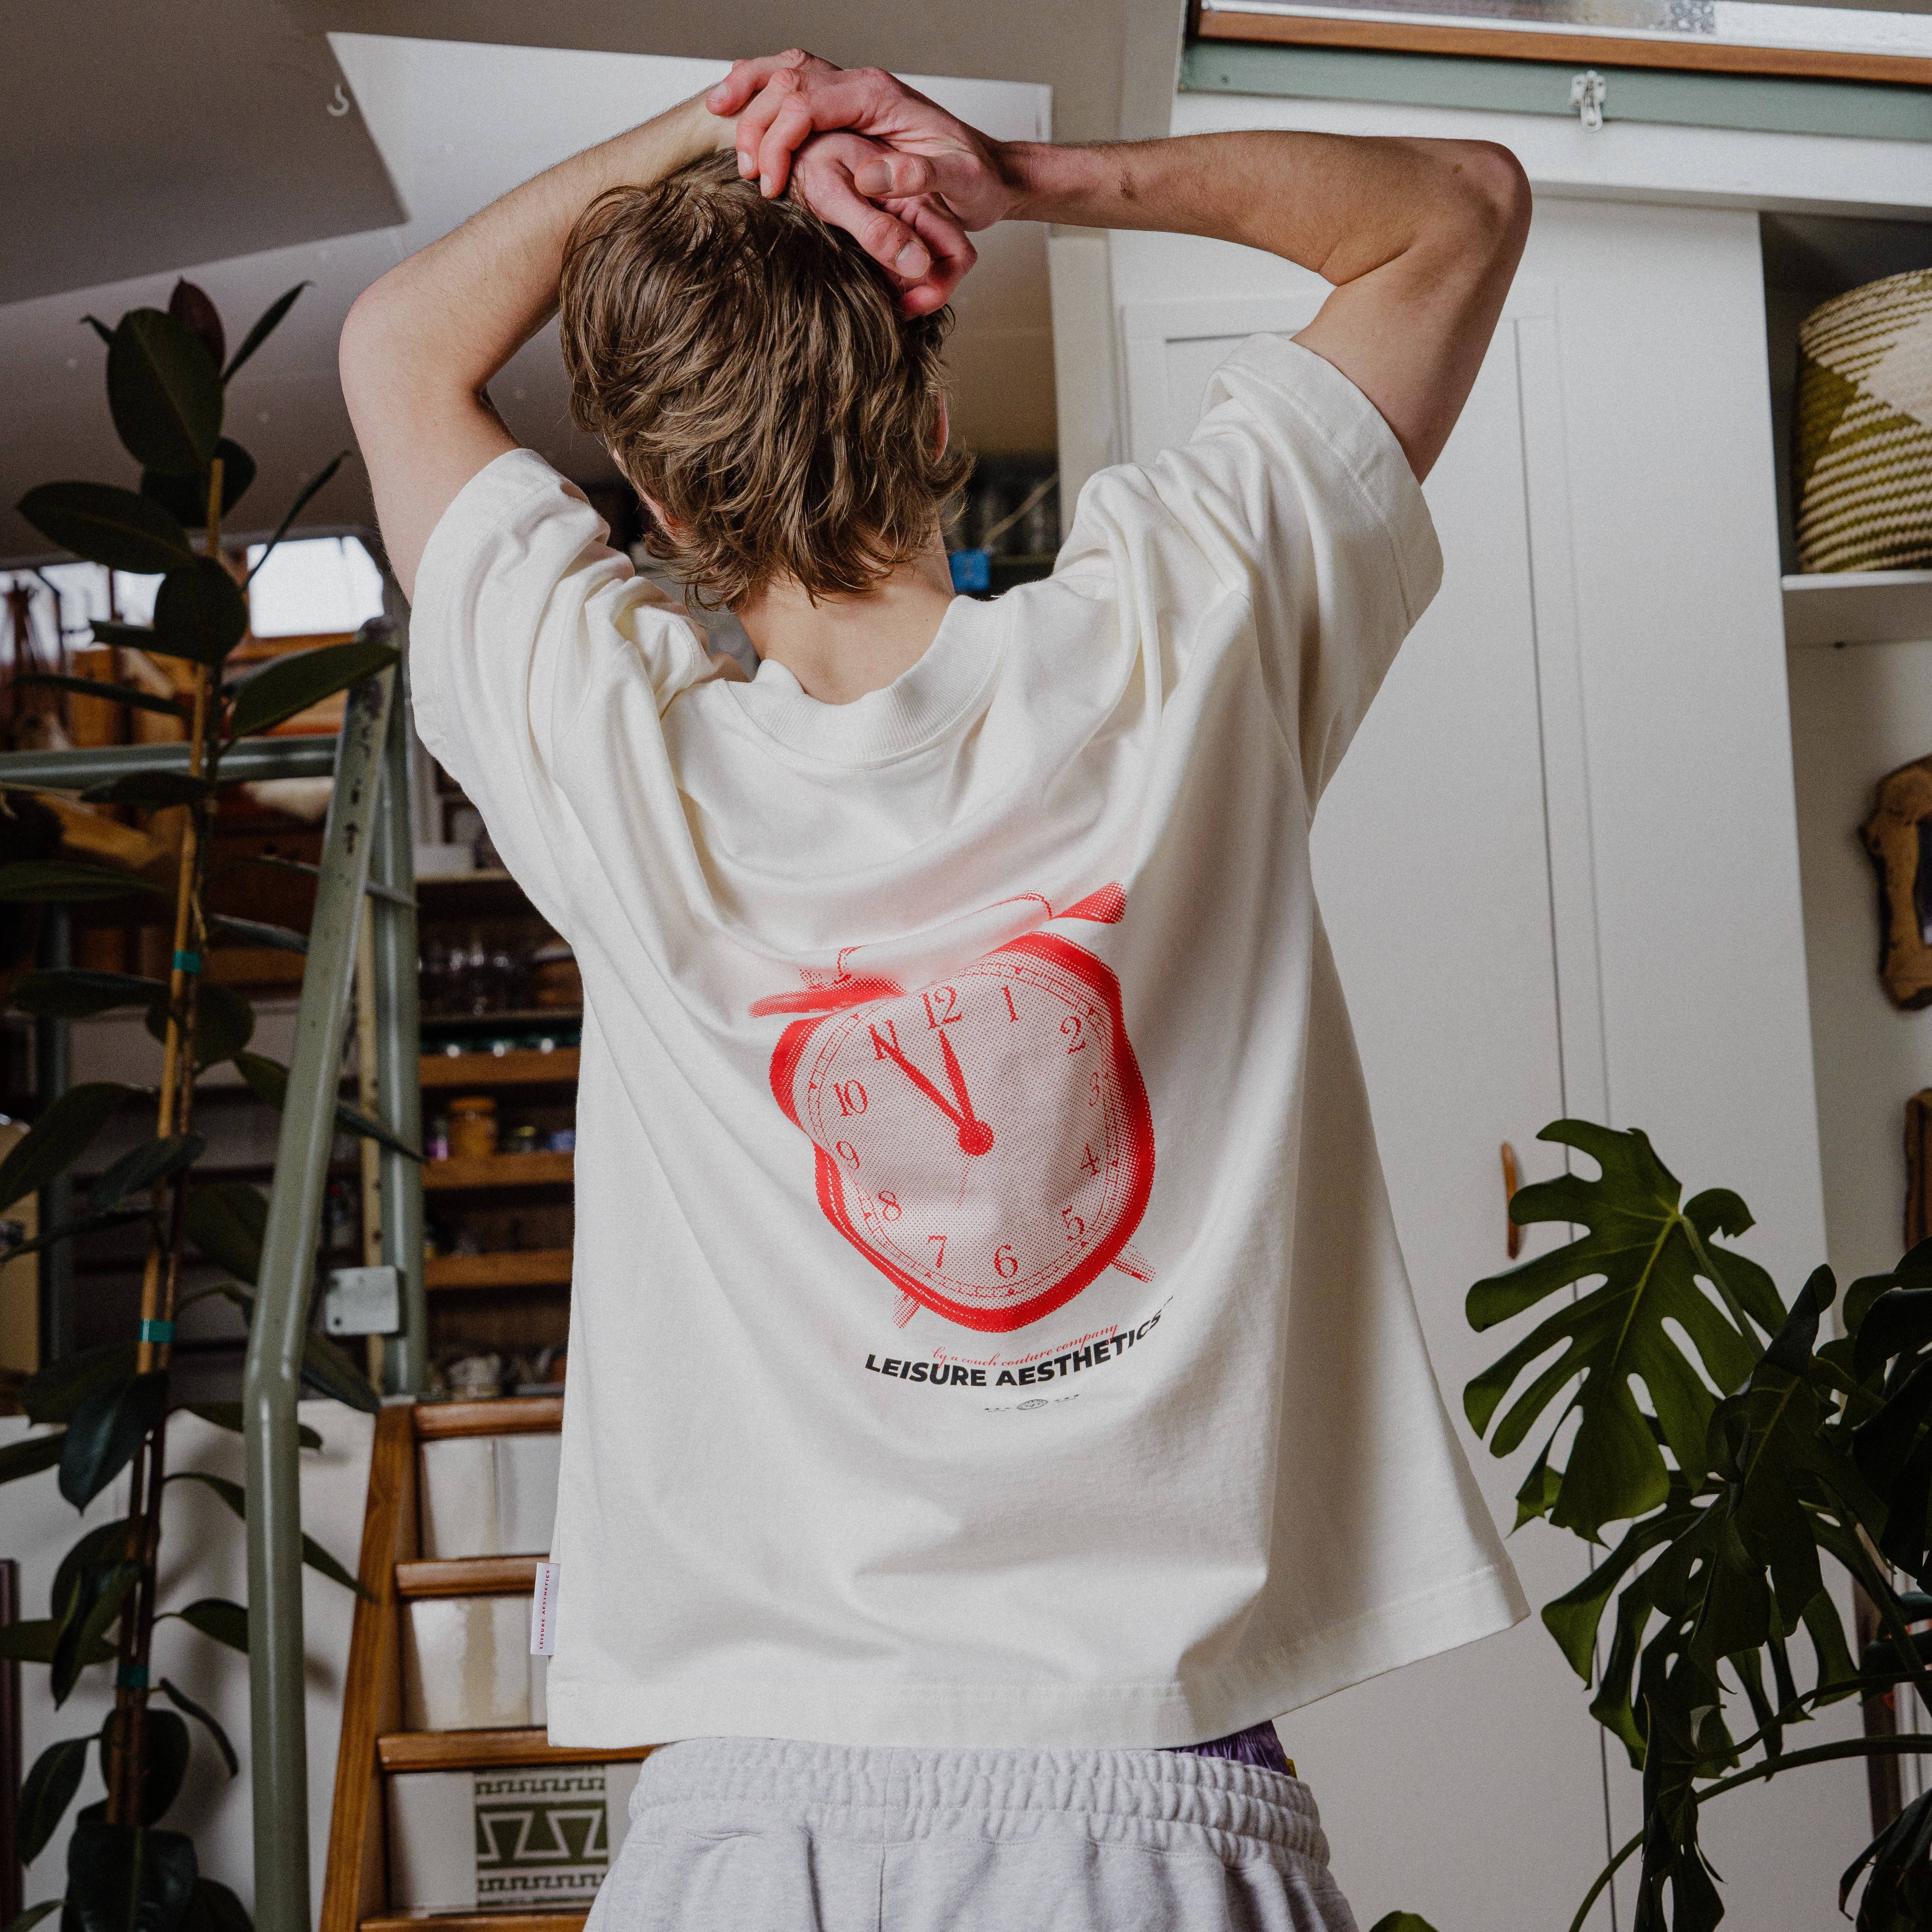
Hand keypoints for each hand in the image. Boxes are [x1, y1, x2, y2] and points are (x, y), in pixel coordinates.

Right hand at [707, 51, 1017, 305]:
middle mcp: (862, 87)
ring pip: (784, 76)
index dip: (781, 139)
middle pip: (789, 84)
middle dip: (758, 126)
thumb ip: (918, 177)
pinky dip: (761, 94)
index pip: (810, 101)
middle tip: (747, 174)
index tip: (770, 181)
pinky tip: (736, 106)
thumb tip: (869, 175)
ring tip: (724, 131)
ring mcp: (852, 96)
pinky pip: (794, 89)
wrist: (990, 175)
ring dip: (750, 101)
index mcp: (880, 97)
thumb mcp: (959, 183)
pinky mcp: (848, 112)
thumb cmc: (975, 182)